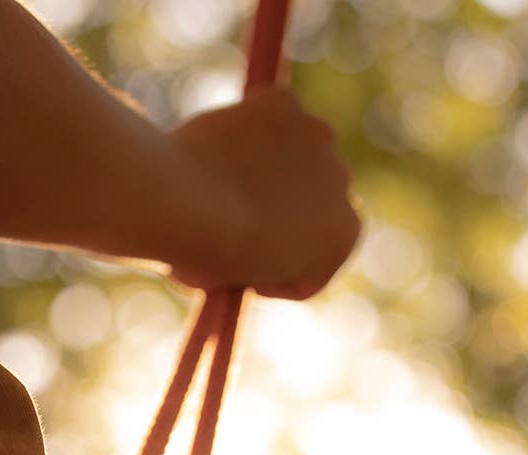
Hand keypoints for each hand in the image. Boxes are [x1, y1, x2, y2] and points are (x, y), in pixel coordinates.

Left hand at [163, 85, 361, 300]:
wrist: (183, 205)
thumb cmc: (208, 255)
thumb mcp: (240, 279)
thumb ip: (260, 262)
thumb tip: (246, 241)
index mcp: (344, 236)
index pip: (322, 255)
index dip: (283, 270)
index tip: (248, 274)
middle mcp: (344, 181)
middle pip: (315, 198)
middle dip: (284, 209)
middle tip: (237, 219)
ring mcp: (318, 135)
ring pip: (295, 152)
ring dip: (271, 165)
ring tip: (223, 183)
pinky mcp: (284, 103)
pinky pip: (268, 118)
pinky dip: (248, 130)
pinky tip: (219, 148)